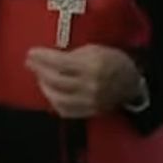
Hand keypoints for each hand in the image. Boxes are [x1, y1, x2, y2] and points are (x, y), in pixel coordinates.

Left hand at [25, 45, 142, 118]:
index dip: (42, 58)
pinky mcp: (89, 112)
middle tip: (30, 63)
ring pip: (57, 98)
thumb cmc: (113, 60)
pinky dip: (54, 102)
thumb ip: (73, 54)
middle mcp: (89, 85)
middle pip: (56, 80)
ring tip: (39, 77)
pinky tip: (50, 93)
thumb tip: (50, 58)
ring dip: (44, 87)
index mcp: (92, 66)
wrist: (132, 83)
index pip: (60, 62)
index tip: (31, 52)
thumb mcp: (95, 49)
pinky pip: (65, 111)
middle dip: (39, 70)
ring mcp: (89, 101)